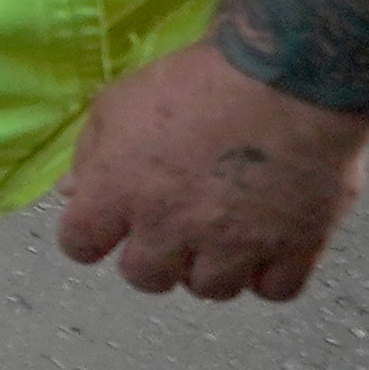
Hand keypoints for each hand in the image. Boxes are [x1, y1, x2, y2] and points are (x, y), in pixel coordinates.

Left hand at [56, 44, 368, 301]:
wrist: (286, 80)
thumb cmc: (195, 81)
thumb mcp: (119, 102)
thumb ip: (91, 154)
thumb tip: (73, 193)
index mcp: (118, 193)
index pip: (80, 246)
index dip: (92, 236)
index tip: (110, 223)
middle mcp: (170, 231)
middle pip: (145, 277)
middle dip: (154, 256)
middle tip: (173, 227)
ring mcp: (234, 246)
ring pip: (210, 290)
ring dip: (212, 266)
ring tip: (224, 234)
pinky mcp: (294, 249)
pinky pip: (274, 290)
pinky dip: (269, 274)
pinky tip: (268, 245)